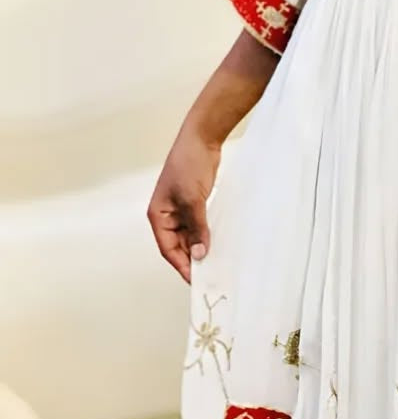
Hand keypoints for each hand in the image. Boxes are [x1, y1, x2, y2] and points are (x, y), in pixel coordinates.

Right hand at [147, 128, 220, 282]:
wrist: (201, 139)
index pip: (168, 248)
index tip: (195, 279)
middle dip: (192, 258)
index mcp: (158, 215)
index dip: (181, 265)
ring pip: (189, 236)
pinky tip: (217, 243)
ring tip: (216, 262)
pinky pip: (198, 225)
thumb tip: (199, 254)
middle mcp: (167, 215)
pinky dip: (206, 234)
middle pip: (178, 245)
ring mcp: (180, 209)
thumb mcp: (193, 199)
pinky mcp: (194, 204)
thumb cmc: (189, 165)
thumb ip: (196, 227)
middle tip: (210, 274)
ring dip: (200, 247)